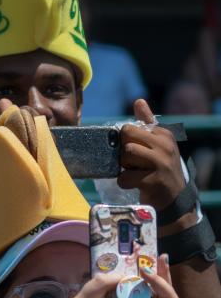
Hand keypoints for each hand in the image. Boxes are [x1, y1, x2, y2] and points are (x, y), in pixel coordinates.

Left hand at [118, 100, 188, 218]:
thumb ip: (146, 123)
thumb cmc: (160, 167)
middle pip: (126, 142)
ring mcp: (160, 163)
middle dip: (123, 155)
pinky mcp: (153, 181)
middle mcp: (164, 146)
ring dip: (124, 168)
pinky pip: (124, 178)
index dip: (124, 142)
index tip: (134, 151)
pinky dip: (124, 183)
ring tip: (135, 172)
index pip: (129, 129)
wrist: (173, 196)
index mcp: (163, 134)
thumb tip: (138, 101)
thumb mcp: (157, 143)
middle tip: (133, 163)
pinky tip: (135, 184)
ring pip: (125, 157)